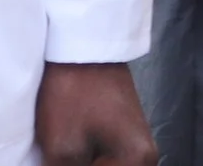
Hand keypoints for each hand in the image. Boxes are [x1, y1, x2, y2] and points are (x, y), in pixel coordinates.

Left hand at [37, 63, 155, 165]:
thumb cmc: (73, 96)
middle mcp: (146, 156)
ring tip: (58, 156)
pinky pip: (106, 162)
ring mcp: (136, 144)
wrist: (81, 48)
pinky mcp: (123, 135)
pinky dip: (84, 163)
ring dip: (80, 165)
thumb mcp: (63, 149)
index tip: (56, 162)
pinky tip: (64, 158)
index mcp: (138, 160)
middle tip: (57, 158)